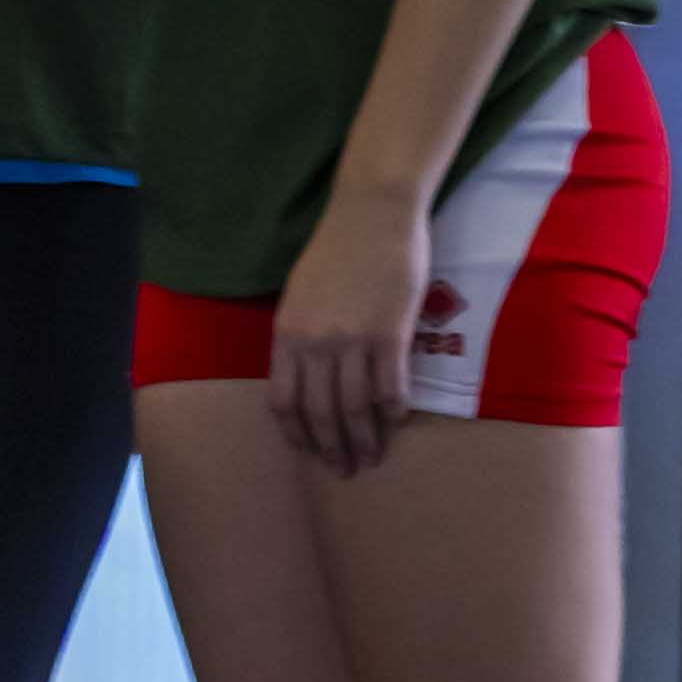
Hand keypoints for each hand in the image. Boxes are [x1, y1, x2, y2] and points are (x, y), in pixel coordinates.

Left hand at [267, 179, 430, 480]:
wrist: (372, 213)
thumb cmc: (335, 249)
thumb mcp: (299, 293)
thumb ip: (298, 336)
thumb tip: (306, 376)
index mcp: (286, 334)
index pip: (283, 400)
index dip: (296, 433)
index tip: (308, 451)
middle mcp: (315, 344)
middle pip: (320, 412)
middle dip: (332, 448)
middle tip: (344, 469)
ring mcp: (353, 341)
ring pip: (356, 408)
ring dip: (365, 439)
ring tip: (373, 457)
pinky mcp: (391, 335)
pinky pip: (391, 388)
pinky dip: (394, 411)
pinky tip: (397, 422)